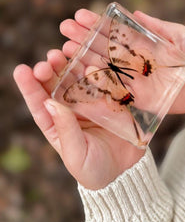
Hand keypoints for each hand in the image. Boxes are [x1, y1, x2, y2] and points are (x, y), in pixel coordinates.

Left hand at [13, 10, 144, 189]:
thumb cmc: (95, 168)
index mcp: (57, 124)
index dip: (30, 86)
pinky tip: (94, 61)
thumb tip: (49, 102)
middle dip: (52, 70)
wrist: (125, 169)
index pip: (40, 103)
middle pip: (58, 86)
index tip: (22, 70)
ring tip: (67, 52)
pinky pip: (102, 82)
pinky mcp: (109, 99)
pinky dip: (97, 70)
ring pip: (77, 79)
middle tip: (50, 58)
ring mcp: (91, 102)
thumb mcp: (77, 154)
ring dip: (72, 64)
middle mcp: (71, 109)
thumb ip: (65, 130)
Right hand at [61, 10, 184, 113]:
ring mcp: (131, 79)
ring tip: (66, 49)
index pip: (114, 32)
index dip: (97, 23)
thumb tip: (137, 13)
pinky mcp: (135, 97)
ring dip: (84, 58)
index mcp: (140, 45)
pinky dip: (97, 84)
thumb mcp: (179, 36)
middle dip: (84, 37)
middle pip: (103, 48)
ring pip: (104, 68)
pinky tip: (81, 74)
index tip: (79, 15)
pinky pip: (113, 90)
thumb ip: (159, 27)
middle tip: (65, 28)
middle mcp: (131, 61)